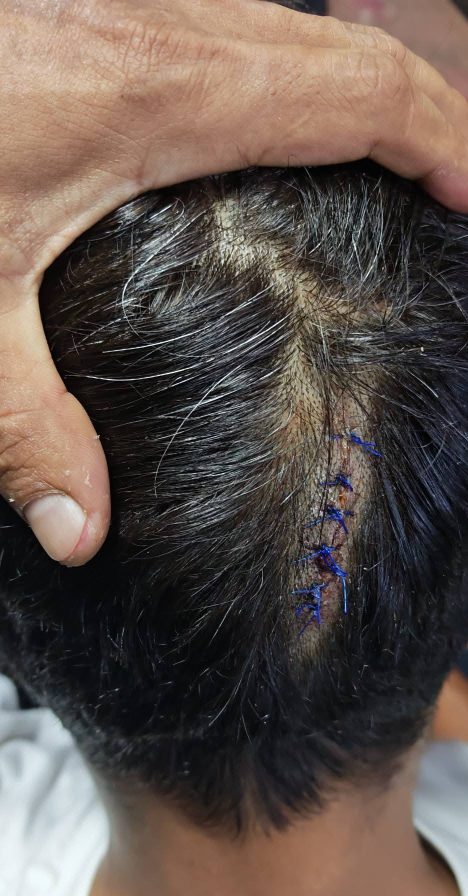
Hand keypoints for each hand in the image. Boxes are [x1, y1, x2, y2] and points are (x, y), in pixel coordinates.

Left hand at [2, 0, 467, 564]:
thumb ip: (22, 424)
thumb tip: (75, 529)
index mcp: (158, 90)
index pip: (357, 93)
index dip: (440, 140)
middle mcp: (158, 24)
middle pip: (342, 46)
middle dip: (417, 110)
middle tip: (447, 188)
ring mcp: (125, 3)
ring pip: (286, 24)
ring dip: (349, 85)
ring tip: (383, 164)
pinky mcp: (90, 13)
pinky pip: (227, 26)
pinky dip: (279, 72)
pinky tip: (265, 131)